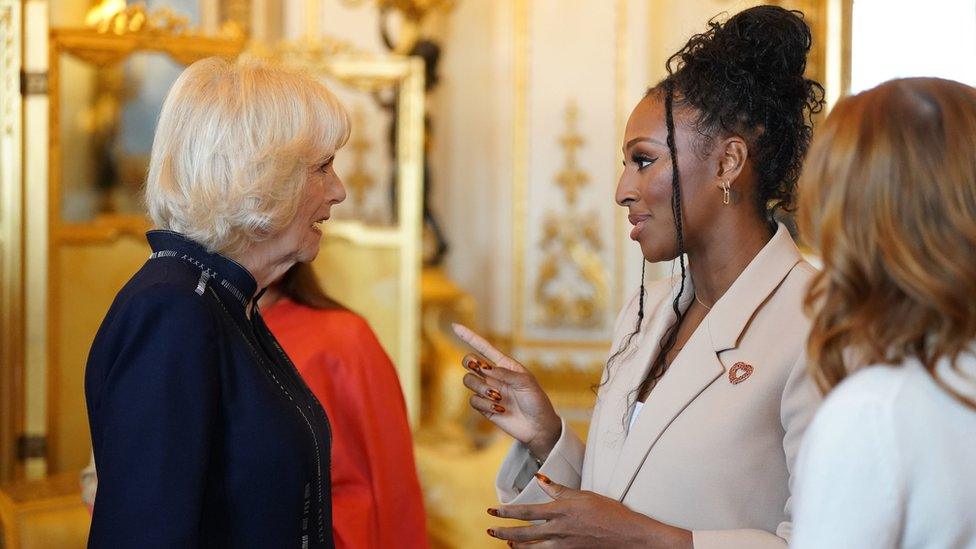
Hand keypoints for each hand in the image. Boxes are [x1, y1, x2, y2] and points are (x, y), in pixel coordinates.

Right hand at [452, 323, 561, 459]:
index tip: (455, 326)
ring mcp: (488, 391)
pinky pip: (473, 400)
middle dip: (470, 362)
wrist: (538, 427)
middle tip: (480, 368)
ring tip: (498, 397)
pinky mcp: (484, 407)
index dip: (469, 336)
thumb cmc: (536, 401)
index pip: (484, 347)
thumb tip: (484, 368)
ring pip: (468, 381)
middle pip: (469, 361)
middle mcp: (493, 376)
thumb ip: (505, 373)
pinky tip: (499, 409)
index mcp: (505, 365)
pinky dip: (484, 404)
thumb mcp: (526, 382)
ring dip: (481, 388)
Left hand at [486, 474, 692, 548]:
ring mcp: (565, 544)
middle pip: (525, 533)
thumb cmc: (610, 512)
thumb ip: (559, 489)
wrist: (629, 535)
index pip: (527, 512)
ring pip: (534, 548)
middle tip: (490, 531)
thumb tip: (540, 479)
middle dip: (504, 532)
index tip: (492, 510)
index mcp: (561, 511)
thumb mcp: (583, 495)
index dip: (507, 512)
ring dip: (518, 545)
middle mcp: (560, 530)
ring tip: (507, 542)